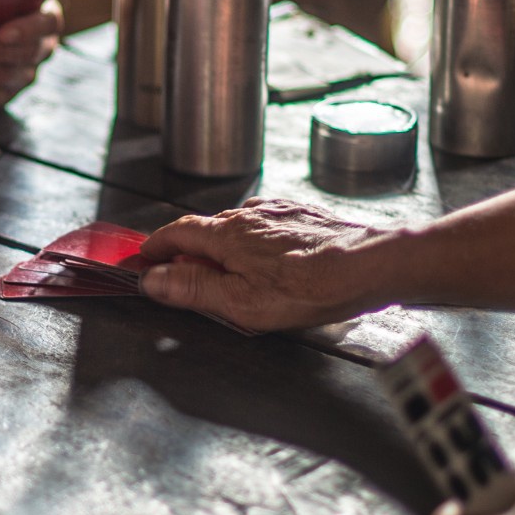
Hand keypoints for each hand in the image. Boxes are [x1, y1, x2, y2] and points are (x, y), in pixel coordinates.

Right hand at [138, 199, 398, 330]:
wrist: (371, 264)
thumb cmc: (312, 287)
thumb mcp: (242, 303)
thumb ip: (193, 290)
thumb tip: (152, 280)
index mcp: (226, 235)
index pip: (175, 233)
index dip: (155, 247)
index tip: (143, 258)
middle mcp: (247, 214)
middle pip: (205, 229)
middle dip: (188, 250)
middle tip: (180, 273)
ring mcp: (277, 211)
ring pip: (237, 227)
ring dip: (223, 246)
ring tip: (227, 272)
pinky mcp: (302, 215)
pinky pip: (266, 226)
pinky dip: (254, 241)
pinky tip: (268, 261)